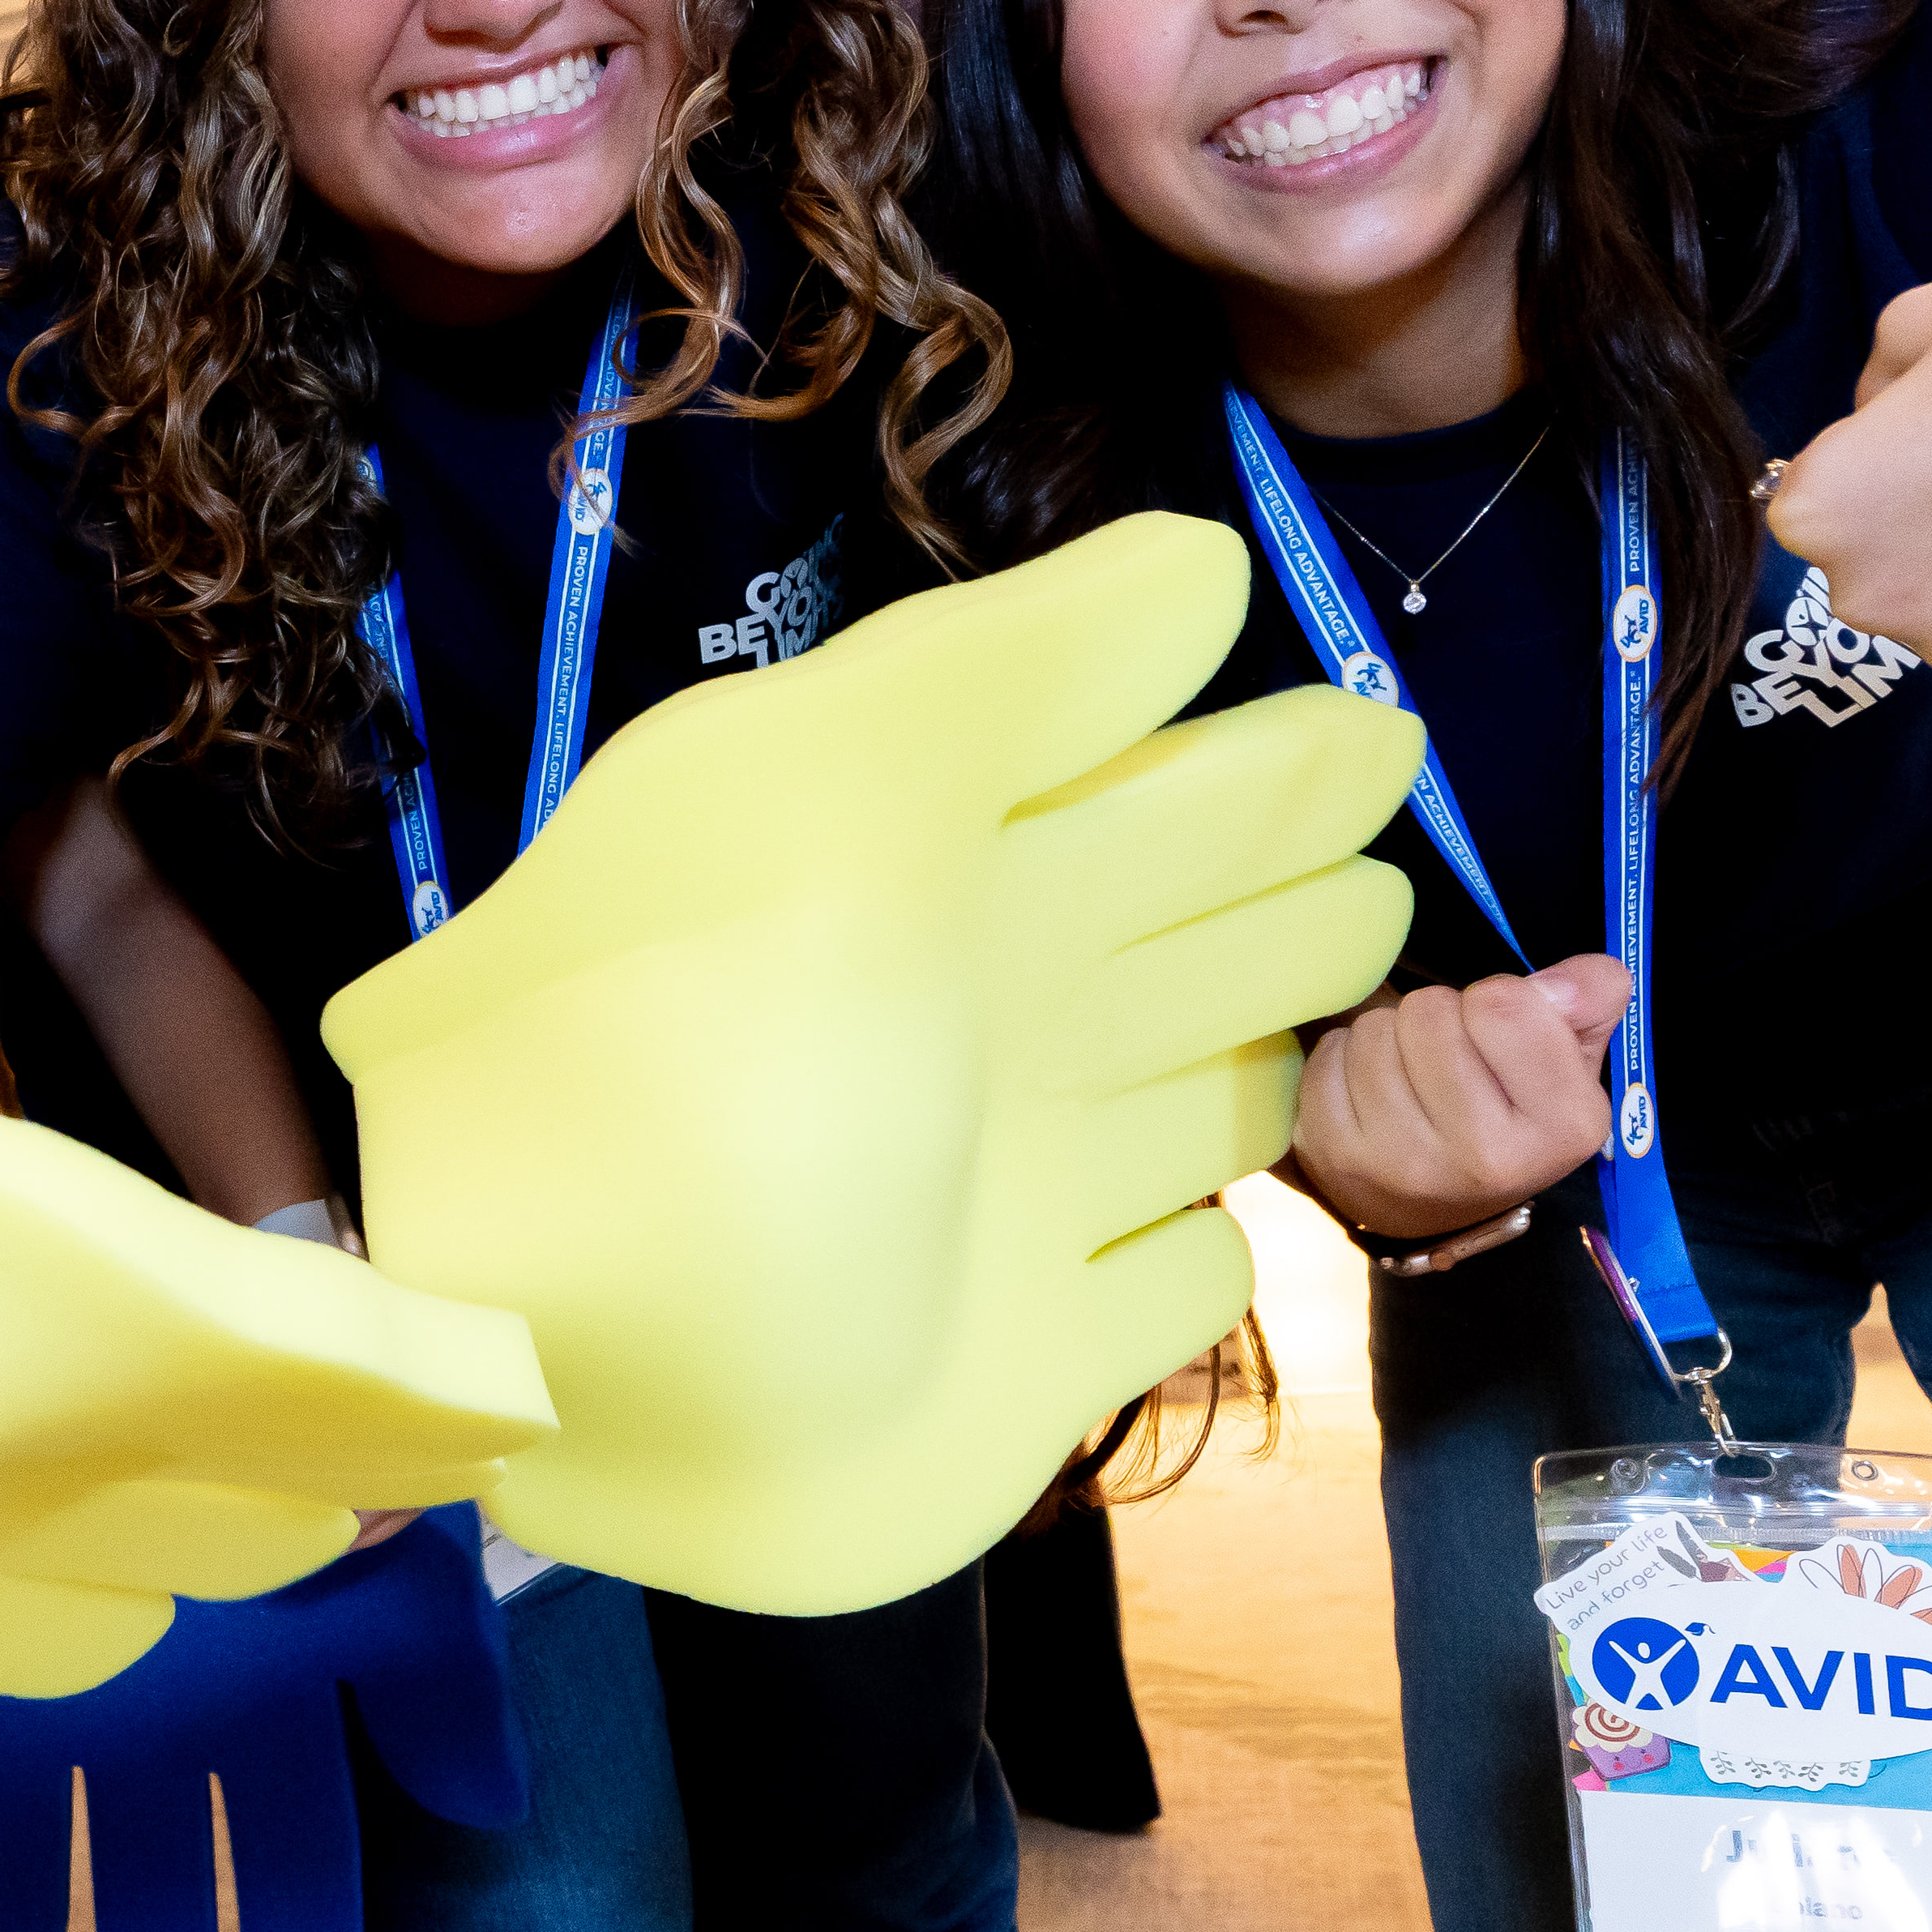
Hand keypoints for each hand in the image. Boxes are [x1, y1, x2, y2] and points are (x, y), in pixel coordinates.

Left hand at [0, 1505, 527, 1931]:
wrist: (172, 1339)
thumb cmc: (287, 1454)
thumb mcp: (385, 1553)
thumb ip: (440, 1675)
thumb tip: (487, 1806)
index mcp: (268, 1698)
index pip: (299, 1829)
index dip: (304, 1910)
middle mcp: (168, 1713)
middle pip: (167, 1855)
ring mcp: (63, 1688)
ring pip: (43, 1827)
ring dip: (25, 1903)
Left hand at [330, 515, 1418, 1611]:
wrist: (550, 1324)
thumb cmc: (699, 1018)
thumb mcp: (846, 772)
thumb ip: (1030, 667)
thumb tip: (1215, 565)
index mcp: (946, 875)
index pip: (1158, 800)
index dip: (1270, 766)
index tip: (1380, 734)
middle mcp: (989, 1030)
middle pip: (1190, 950)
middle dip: (1290, 903)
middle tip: (1381, 871)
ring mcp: (1012, 1204)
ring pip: (1202, 1109)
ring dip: (1264, 1061)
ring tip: (1344, 1012)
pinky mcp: (1033, 1365)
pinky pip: (1172, 1287)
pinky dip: (1203, 1255)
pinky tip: (1213, 1225)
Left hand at [1288, 957, 1631, 1246]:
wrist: (1439, 1204)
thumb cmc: (1509, 1110)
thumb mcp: (1571, 1055)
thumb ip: (1587, 998)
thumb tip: (1563, 984)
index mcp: (1564, 1125)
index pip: (1502, 1005)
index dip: (1497, 998)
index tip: (1500, 1033)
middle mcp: (1490, 1158)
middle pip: (1430, 1013)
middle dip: (1438, 1016)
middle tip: (1451, 1055)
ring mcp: (1408, 1166)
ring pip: (1374, 1032)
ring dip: (1388, 1036)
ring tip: (1412, 1074)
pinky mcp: (1340, 1161)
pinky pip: (1328, 1058)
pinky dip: (1344, 1060)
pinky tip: (1371, 1094)